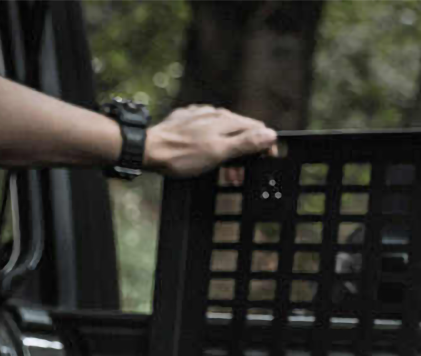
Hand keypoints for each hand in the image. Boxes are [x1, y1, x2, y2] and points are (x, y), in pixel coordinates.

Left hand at [145, 104, 276, 177]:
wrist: (149, 149)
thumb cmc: (183, 155)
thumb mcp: (219, 152)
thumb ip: (245, 143)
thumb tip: (270, 135)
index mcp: (226, 120)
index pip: (257, 129)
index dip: (265, 147)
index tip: (265, 164)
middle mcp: (215, 113)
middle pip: (242, 130)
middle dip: (246, 154)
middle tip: (240, 176)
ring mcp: (201, 115)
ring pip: (225, 132)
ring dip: (231, 153)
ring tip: (226, 173)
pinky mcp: (188, 120)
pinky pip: (208, 131)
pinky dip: (214, 146)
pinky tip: (208, 157)